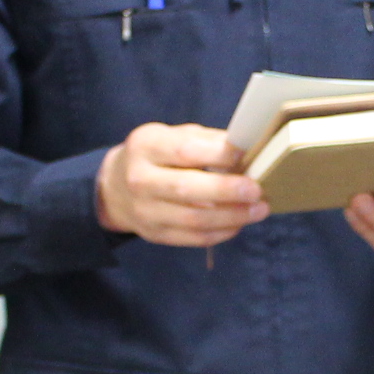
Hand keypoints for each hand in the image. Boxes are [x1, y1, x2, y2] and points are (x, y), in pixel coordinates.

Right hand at [97, 123, 266, 246]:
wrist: (115, 187)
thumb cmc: (155, 156)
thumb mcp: (171, 135)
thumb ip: (205, 140)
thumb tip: (244, 149)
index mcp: (146, 146)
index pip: (185, 151)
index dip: (219, 154)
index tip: (245, 155)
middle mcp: (140, 180)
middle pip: (187, 189)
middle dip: (227, 191)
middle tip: (256, 189)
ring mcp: (146, 212)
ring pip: (194, 219)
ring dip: (232, 216)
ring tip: (258, 209)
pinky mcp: (155, 235)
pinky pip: (193, 238)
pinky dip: (222, 232)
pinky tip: (239, 223)